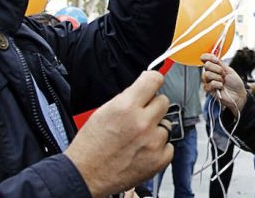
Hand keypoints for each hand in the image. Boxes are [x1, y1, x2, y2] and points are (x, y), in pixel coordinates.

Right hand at [65, 71, 172, 196]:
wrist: (85, 174)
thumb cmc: (90, 146)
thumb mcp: (104, 111)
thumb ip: (128, 98)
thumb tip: (144, 89)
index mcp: (126, 107)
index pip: (154, 80)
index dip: (152, 80)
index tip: (152, 83)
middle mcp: (142, 123)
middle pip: (163, 101)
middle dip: (152, 106)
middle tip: (140, 116)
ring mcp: (153, 142)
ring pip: (166, 124)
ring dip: (155, 129)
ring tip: (137, 138)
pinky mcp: (159, 160)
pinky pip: (169, 145)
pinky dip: (159, 148)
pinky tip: (143, 150)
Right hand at [201, 53, 247, 114]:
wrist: (238, 94)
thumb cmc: (235, 83)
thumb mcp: (229, 70)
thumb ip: (220, 64)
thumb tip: (213, 56)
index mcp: (214, 67)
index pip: (205, 58)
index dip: (208, 57)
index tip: (216, 60)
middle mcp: (209, 73)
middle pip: (206, 65)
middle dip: (217, 68)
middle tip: (223, 74)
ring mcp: (208, 81)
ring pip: (207, 74)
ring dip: (218, 77)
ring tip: (223, 81)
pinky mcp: (208, 90)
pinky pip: (210, 84)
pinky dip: (218, 84)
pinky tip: (221, 87)